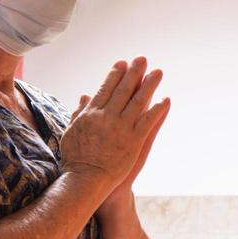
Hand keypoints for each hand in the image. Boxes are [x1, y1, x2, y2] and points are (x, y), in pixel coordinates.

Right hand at [59, 58, 168, 194]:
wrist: (86, 179)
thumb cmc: (75, 158)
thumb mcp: (71, 132)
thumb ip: (79, 113)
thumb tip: (85, 95)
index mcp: (91, 114)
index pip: (105, 89)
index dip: (114, 75)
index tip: (122, 63)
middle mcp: (107, 117)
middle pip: (123, 90)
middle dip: (134, 73)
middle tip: (142, 59)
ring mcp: (122, 128)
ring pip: (139, 101)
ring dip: (149, 85)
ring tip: (158, 72)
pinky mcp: (134, 140)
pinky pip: (149, 121)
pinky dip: (158, 109)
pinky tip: (166, 100)